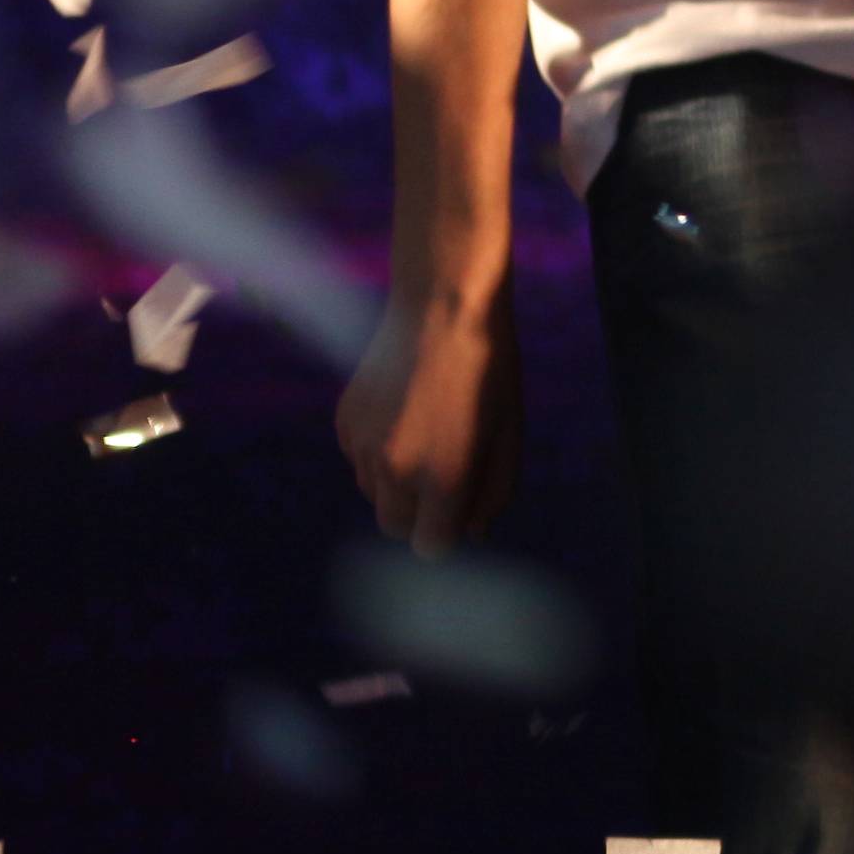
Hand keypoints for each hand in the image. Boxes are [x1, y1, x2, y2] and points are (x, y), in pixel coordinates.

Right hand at [338, 280, 524, 557]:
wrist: (443, 307)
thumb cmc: (488, 369)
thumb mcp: (509, 431)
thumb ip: (494, 491)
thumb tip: (473, 532)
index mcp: (442, 476)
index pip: (431, 546)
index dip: (448, 531)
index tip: (461, 508)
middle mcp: (394, 469)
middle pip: (397, 527)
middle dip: (421, 514)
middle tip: (448, 472)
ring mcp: (362, 446)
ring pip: (375, 494)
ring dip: (398, 482)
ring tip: (430, 430)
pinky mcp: (344, 423)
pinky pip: (359, 460)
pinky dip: (379, 451)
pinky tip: (405, 409)